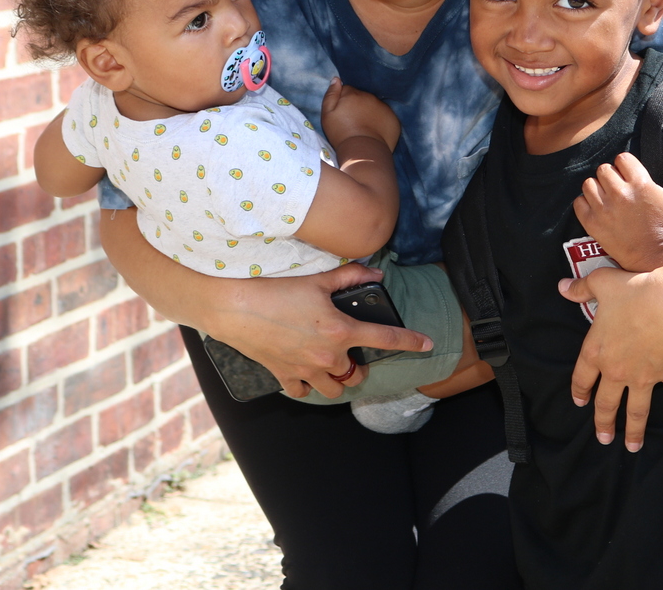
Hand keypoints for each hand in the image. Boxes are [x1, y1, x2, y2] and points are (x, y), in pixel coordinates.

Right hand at [211, 262, 430, 398]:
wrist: (234, 306)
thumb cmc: (275, 288)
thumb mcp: (318, 277)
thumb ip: (350, 275)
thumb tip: (375, 272)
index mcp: (341, 331)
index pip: (386, 340)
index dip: (411, 342)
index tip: (428, 344)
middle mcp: (327, 356)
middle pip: (356, 375)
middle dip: (360, 368)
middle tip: (353, 353)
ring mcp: (305, 369)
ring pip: (333, 389)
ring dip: (337, 380)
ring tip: (332, 366)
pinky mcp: (283, 375)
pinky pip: (303, 391)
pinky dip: (308, 385)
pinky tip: (305, 372)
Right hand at [320, 77, 400, 151]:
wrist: (363, 152)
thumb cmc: (341, 133)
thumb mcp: (327, 114)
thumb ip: (331, 94)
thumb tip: (336, 79)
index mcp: (353, 94)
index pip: (347, 90)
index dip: (343, 101)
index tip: (342, 113)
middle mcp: (370, 97)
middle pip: (362, 97)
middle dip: (357, 105)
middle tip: (352, 122)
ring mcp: (383, 107)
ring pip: (374, 106)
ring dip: (370, 112)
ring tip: (364, 127)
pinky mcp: (393, 118)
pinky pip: (386, 116)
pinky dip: (381, 121)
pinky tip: (375, 132)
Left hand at [560, 268, 662, 451]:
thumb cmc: (634, 291)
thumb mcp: (600, 283)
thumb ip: (580, 288)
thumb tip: (562, 286)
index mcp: (596, 350)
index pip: (582, 377)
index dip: (579, 391)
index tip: (580, 403)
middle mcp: (617, 369)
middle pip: (606, 402)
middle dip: (604, 422)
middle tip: (603, 438)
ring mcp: (643, 375)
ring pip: (637, 409)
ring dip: (635, 430)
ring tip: (632, 447)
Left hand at [572, 148, 662, 271]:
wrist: (653, 256)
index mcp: (641, 185)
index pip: (622, 158)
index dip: (626, 165)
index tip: (629, 175)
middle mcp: (620, 194)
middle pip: (604, 169)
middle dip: (611, 176)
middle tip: (618, 187)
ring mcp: (604, 209)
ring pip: (589, 183)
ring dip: (597, 188)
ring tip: (606, 197)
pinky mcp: (592, 223)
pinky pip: (578, 202)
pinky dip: (586, 204)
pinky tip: (598, 209)